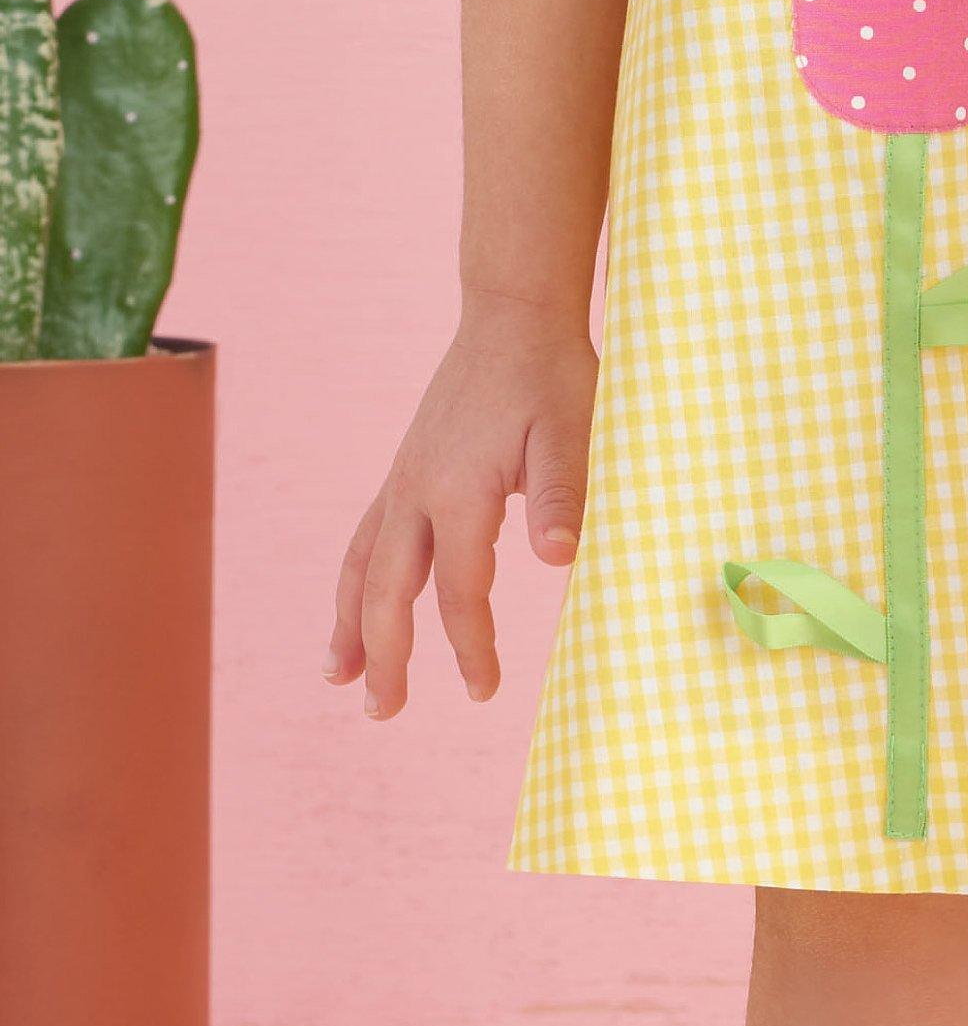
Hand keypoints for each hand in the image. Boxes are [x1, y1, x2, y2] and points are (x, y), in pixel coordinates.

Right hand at [324, 293, 597, 714]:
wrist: (513, 312)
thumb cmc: (551, 371)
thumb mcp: (572, 427)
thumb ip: (560, 491)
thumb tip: (560, 556)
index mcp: (458, 489)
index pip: (461, 590)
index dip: (471, 646)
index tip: (484, 691)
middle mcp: (416, 488)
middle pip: (388, 590)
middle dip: (384, 655)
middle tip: (383, 713)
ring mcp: (404, 475)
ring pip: (363, 564)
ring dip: (350, 622)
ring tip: (338, 676)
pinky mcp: (406, 465)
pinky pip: (367, 535)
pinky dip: (354, 578)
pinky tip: (354, 602)